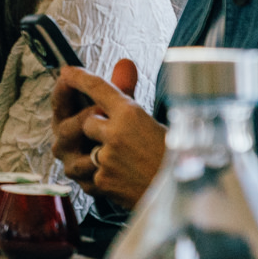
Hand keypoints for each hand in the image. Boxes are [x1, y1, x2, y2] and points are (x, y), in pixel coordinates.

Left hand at [51, 59, 163, 208]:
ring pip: (88, 146)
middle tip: (124, 140)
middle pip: (88, 121)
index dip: (79, 77)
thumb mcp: (155, 122)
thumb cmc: (178, 159)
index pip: (97, 87)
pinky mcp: (102, 181)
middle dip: (100, 129)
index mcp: (131, 114)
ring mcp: (106, 158)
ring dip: (101, 152)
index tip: (67, 71)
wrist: (190, 196)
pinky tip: (126, 177)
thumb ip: (129, 97)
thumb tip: (123, 62)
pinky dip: (105, 175)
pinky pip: (92, 172)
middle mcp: (115, 133)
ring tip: (127, 160)